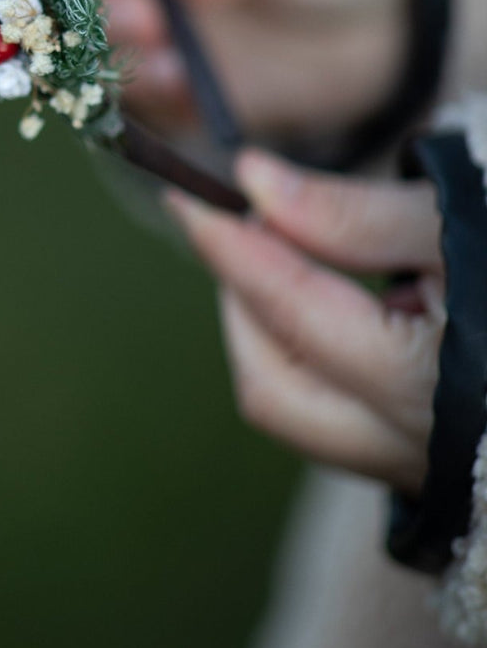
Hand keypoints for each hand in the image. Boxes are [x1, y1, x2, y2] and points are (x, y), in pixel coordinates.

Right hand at [38, 0, 410, 139]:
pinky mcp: (129, 83)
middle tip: (147, 16)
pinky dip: (131, 97)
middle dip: (80, 0)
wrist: (354, 17)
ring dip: (99, 50)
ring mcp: (110, 21)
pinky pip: (104, 98)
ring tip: (165, 47)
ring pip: (63, 41)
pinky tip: (180, 85)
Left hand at [166, 150, 442, 494]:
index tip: (188, 190)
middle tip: (234, 224)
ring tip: (279, 254)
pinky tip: (325, 296)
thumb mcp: (464, 219)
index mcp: (429, 383)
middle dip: (238, 300)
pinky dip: (306, 356)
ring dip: (265, 331)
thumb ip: (354, 213)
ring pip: (295, 410)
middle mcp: (414, 443)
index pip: (293, 310)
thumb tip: (254, 183)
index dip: (231, 247)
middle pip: (271, 384)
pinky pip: (332, 419)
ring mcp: (418, 464)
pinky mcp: (426, 463)